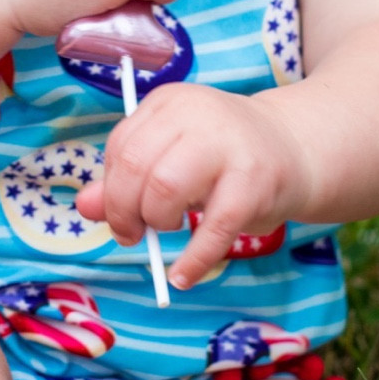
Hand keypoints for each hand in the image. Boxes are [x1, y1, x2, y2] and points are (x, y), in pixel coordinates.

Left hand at [74, 84, 309, 288]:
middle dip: (125, 210)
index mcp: (170, 102)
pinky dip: (193, 261)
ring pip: (165, 189)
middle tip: (134, 233)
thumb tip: (84, 206)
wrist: (294, 150)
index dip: (112, 188)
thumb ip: (125, 179)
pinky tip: (183, 277)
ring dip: (158, 222)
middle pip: (135, 166)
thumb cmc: (220, 157)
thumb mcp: (171, 156)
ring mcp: (229, 145)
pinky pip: (213, 229)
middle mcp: (197, 114)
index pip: (121, 146)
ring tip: (171, 229)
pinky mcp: (255, 183)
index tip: (120, 212)